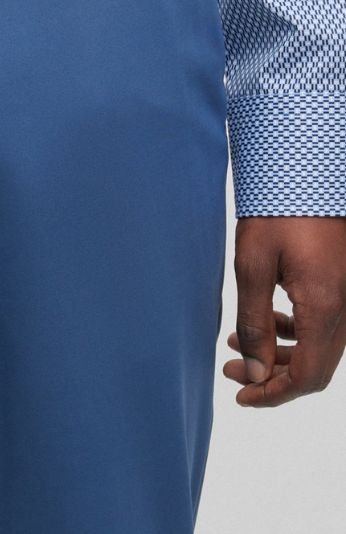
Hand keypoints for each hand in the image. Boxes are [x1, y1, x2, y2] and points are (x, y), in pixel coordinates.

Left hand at [224, 216, 345, 406]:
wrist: (306, 170)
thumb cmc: (278, 211)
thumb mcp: (253, 264)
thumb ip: (254, 320)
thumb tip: (253, 370)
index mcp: (325, 307)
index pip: (306, 376)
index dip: (273, 394)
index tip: (240, 397)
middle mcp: (345, 308)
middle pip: (316, 367)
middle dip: (273, 377)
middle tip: (232, 372)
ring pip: (320, 346)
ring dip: (281, 352)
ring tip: (236, 342)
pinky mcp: (342, 282)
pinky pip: (324, 322)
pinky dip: (295, 331)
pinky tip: (266, 317)